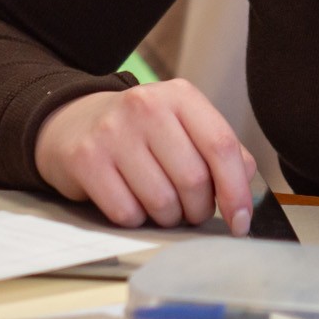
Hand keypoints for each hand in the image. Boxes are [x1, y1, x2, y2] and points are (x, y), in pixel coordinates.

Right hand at [34, 81, 257, 233]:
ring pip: (161, 202)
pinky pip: (126, 213)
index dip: (236, 192)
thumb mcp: (183, 126)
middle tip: (189, 210)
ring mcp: (113, 131)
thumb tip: (245, 187)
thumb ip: (220, 151)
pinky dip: (135, 219)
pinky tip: (129, 200)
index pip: (220, 146)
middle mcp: (146, 106)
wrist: (72, 122)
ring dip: (167, 217)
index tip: (240, 222)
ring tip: (159, 204)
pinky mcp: (86, 159)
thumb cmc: (140, 132)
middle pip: (193, 180)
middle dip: (198, 209)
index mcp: (180, 96)